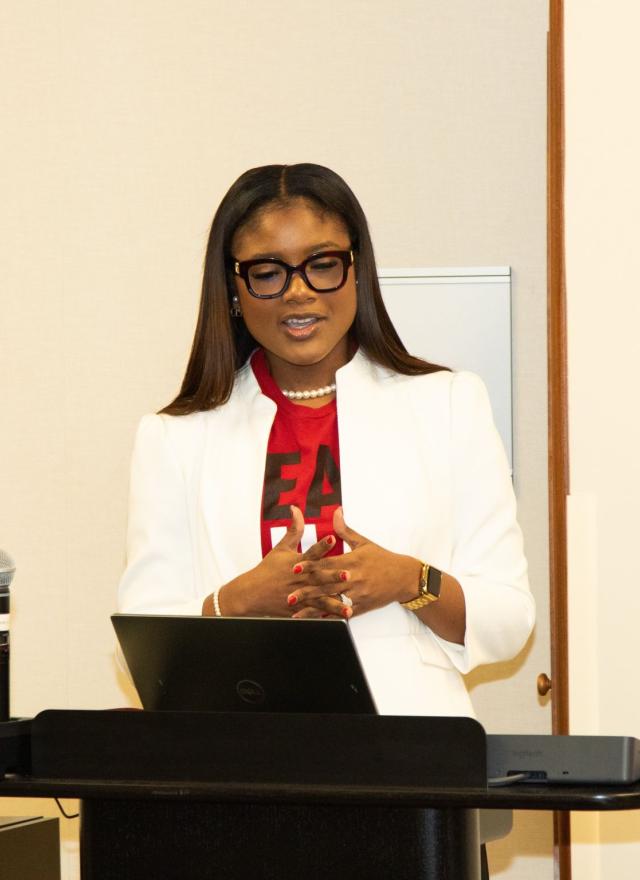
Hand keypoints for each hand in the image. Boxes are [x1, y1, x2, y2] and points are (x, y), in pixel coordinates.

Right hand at [207, 506, 342, 617]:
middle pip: (318, 577)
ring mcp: (299, 595)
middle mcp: (299, 579)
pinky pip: (314, 614)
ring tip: (349, 607)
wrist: (252, 594)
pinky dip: (326, 618)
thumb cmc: (267, 569)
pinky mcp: (298, 609)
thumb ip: (293, 530)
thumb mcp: (280, 548)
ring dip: (334, 604)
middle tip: (349, 574)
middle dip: (333, 576)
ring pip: (320, 600)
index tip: (333, 538)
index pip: (311, 551)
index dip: (322, 544)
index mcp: (297, 563)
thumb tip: (296, 509)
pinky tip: (339, 620)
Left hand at [287, 507, 422, 618]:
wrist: (404, 577)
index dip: (310, 566)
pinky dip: (330, 617)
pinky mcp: (363, 606)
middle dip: (307, 591)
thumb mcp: (364, 542)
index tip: (294, 568)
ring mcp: (358, 594)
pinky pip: (344, 613)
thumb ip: (345, 530)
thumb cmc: (382, 558)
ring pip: (332, 601)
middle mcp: (353, 578)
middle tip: (289, 596)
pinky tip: (317, 622)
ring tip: (297, 614)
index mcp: (352, 561)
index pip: (327, 563)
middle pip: (326, 585)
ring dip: (314, 608)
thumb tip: (335, 511)